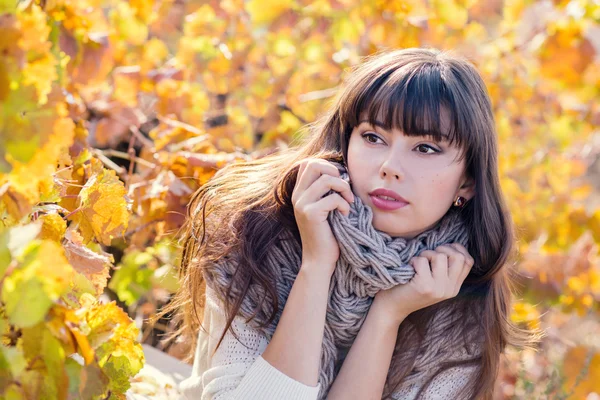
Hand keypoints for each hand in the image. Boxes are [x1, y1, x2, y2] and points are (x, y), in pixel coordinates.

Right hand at [292, 158, 354, 276]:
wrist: (319, 259)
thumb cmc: (327, 233)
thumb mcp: (323, 207)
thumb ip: (325, 190)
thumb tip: (341, 170)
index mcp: (299, 192)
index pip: (308, 163)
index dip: (327, 165)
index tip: (339, 179)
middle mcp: (297, 196)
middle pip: (314, 165)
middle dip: (335, 172)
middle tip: (344, 187)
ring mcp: (302, 204)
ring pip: (326, 180)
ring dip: (344, 188)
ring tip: (349, 201)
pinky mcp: (310, 214)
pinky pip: (333, 198)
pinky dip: (345, 205)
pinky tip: (346, 214)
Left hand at [374, 243, 473, 324]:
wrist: (392, 308)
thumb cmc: (410, 288)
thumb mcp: (434, 281)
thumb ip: (445, 268)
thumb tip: (452, 244)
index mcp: (454, 287)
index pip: (468, 261)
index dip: (457, 249)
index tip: (442, 250)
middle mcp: (450, 289)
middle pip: (458, 257)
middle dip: (442, 249)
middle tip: (428, 257)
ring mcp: (438, 289)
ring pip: (440, 256)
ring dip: (426, 254)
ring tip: (417, 263)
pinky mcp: (424, 286)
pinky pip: (422, 261)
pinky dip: (414, 260)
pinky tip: (410, 268)